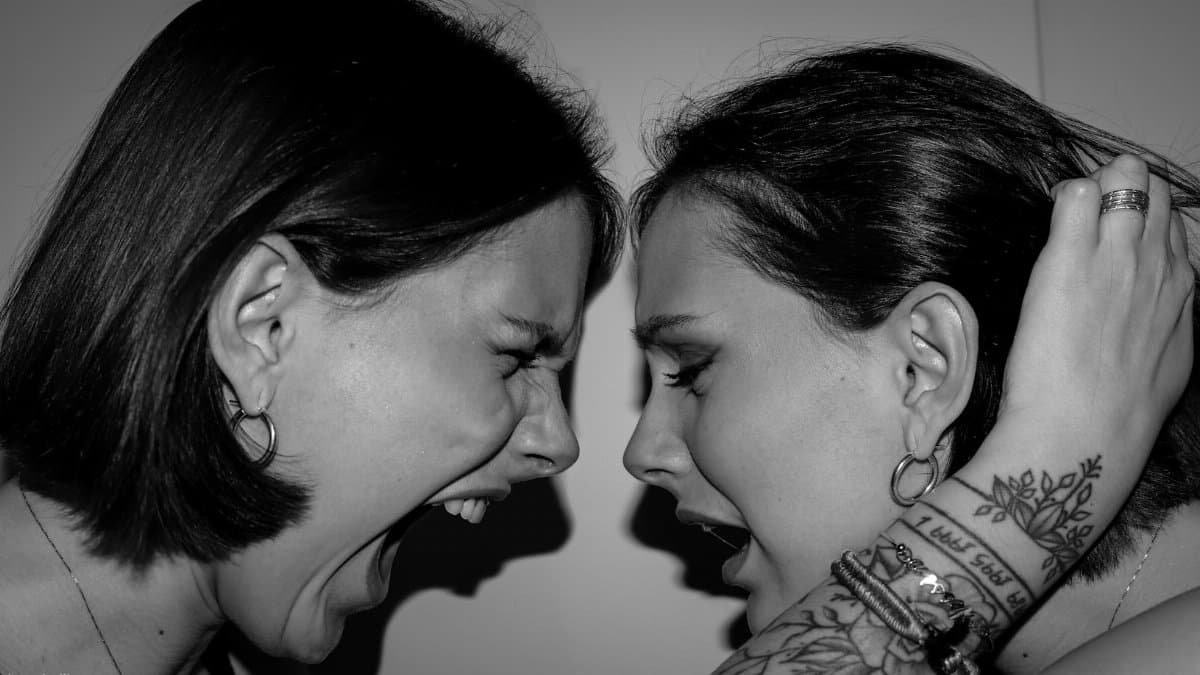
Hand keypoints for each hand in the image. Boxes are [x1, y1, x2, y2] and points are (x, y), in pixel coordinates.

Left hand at [1001, 154, 1192, 450]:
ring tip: (1066, 215)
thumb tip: (1154, 314)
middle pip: (1149, 189)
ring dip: (1093, 185)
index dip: (1137, 216)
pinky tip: (1051, 220)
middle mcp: (1154, 261)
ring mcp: (1116, 255)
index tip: (1107, 230)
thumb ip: (1166, 321)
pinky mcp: (1070, 257)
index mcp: (1180, 284)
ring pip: (1121, 178)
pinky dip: (1064, 197)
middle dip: (1118, 189)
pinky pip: (1076, 194)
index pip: (1169, 220)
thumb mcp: (1169, 359)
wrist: (1085, 428)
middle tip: (1083, 216)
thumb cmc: (1118, 410)